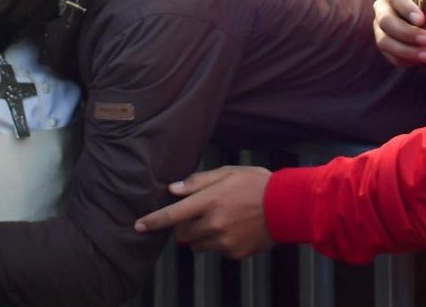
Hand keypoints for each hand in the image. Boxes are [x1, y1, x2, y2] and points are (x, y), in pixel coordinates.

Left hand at [134, 166, 273, 258]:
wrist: (288, 206)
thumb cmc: (257, 184)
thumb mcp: (229, 172)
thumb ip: (199, 181)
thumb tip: (173, 189)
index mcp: (210, 201)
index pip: (172, 215)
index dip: (152, 222)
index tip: (138, 227)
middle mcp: (213, 223)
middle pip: (182, 233)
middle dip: (183, 225)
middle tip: (199, 214)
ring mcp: (224, 241)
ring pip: (196, 245)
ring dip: (199, 236)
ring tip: (219, 221)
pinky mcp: (234, 253)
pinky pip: (215, 251)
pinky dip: (218, 242)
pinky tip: (234, 229)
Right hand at [373, 0, 425, 66]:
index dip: (406, 8)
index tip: (422, 19)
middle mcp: (382, 7)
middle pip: (386, 21)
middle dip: (407, 33)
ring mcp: (380, 27)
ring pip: (384, 41)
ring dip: (406, 50)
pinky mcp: (385, 44)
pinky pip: (390, 56)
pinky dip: (405, 60)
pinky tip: (421, 61)